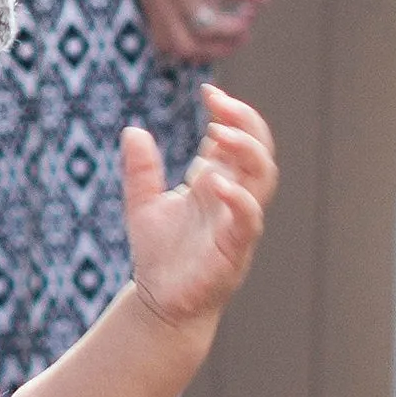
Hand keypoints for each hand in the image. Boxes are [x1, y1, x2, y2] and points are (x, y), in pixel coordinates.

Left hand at [123, 86, 276, 332]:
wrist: (159, 304)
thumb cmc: (159, 255)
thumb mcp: (142, 204)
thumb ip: (141, 170)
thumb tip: (132, 130)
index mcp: (216, 183)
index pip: (237, 139)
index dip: (231, 113)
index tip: (209, 92)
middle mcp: (232, 198)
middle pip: (259, 150)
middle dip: (246, 122)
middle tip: (219, 102)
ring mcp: (238, 222)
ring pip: (263, 179)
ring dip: (247, 151)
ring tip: (219, 132)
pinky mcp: (235, 249)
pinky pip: (248, 220)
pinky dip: (238, 199)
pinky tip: (215, 181)